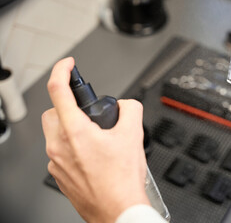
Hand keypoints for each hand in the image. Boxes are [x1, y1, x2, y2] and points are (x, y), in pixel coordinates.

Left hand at [42, 57, 149, 222]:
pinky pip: (59, 152)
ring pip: (55, 133)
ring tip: (94, 138)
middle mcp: (59, 146)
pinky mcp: (59, 175)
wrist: (118, 210)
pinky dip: (72, 146)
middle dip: (67, 106)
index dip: (62, 70)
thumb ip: (130, 109)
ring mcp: (56, 162)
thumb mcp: (134, 134)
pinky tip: (92, 156)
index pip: (59, 90)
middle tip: (86, 112)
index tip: (68, 65)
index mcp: (75, 132)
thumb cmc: (122, 181)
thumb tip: (125, 105)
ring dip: (70, 128)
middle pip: (52, 112)